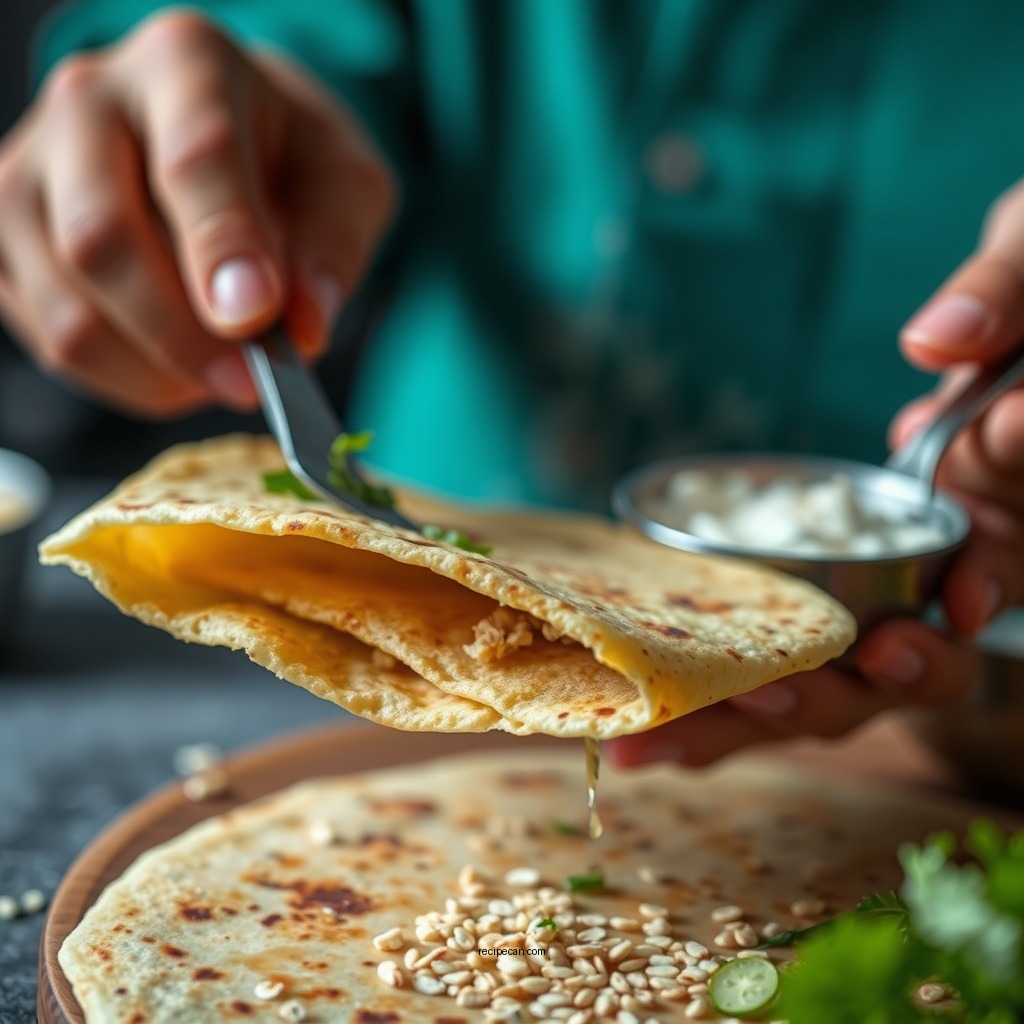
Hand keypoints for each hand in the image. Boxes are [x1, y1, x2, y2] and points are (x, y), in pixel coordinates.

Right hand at [0, 10, 394, 415]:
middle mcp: (88, 101)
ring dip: (155, 370)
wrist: (225, 141)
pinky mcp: (5, 238)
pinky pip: (48, 338)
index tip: (257, 319)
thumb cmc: (288, 162)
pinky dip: (123, 378)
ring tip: (222, 375)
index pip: (195, 158)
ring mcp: (30, 168)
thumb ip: (331, 247)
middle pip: (102, 237)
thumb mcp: (345, 185)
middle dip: (183, 335)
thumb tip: (302, 327)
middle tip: (251, 382)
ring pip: (67, 305)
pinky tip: (174, 367)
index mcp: (186, 65)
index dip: (223, 247)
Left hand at [611, 183, 1023, 770]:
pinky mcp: (820, 581)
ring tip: (656, 742)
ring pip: (821, 675)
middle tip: (765, 705)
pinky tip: (644, 717)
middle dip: (827, 697)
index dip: (953, 629)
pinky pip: (772, 644)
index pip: (989, 590)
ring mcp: (884, 586)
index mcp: (1011, 520)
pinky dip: (716, 683)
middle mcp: (949, 574)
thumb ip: (1006, 301)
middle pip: (894, 670)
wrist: (1007, 320)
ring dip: (743, 716)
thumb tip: (936, 343)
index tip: (919, 634)